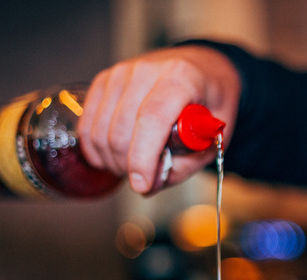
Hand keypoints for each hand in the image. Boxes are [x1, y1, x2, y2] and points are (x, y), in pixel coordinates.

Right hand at [78, 45, 240, 193]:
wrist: (201, 68)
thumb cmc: (211, 99)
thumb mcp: (217, 133)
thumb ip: (189, 161)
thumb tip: (153, 182)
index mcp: (181, 77)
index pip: (152, 118)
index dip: (143, 158)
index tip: (143, 185)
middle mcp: (146, 70)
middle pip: (122, 130)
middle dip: (129, 167)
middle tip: (146, 180)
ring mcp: (121, 73)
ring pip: (101, 131)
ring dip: (113, 161)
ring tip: (133, 168)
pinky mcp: (103, 80)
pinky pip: (88, 124)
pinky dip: (96, 149)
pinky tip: (113, 157)